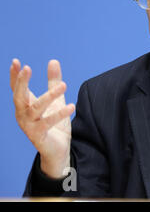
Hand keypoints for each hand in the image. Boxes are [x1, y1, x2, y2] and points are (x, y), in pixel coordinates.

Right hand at [10, 59, 74, 177]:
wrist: (57, 150)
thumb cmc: (54, 124)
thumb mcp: (56, 100)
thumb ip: (53, 82)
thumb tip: (53, 60)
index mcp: (25, 105)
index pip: (16, 88)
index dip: (15, 76)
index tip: (15, 61)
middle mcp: (23, 115)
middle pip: (19, 96)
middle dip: (21, 82)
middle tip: (27, 68)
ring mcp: (29, 126)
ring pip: (36, 108)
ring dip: (49, 96)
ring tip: (64, 85)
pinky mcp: (38, 136)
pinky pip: (48, 123)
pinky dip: (60, 114)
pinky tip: (72, 106)